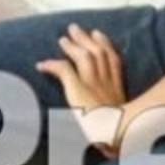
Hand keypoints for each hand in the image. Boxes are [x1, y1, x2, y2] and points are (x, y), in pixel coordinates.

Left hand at [37, 24, 126, 157]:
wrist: (117, 136)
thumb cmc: (119, 136)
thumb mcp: (123, 124)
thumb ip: (116, 117)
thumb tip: (111, 122)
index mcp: (118, 90)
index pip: (114, 61)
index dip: (106, 45)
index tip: (99, 35)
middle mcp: (107, 83)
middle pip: (99, 53)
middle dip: (86, 39)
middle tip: (75, 28)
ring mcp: (93, 85)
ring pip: (84, 57)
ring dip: (73, 46)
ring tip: (62, 39)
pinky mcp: (79, 89)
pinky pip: (64, 70)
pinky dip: (53, 65)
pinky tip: (41, 65)